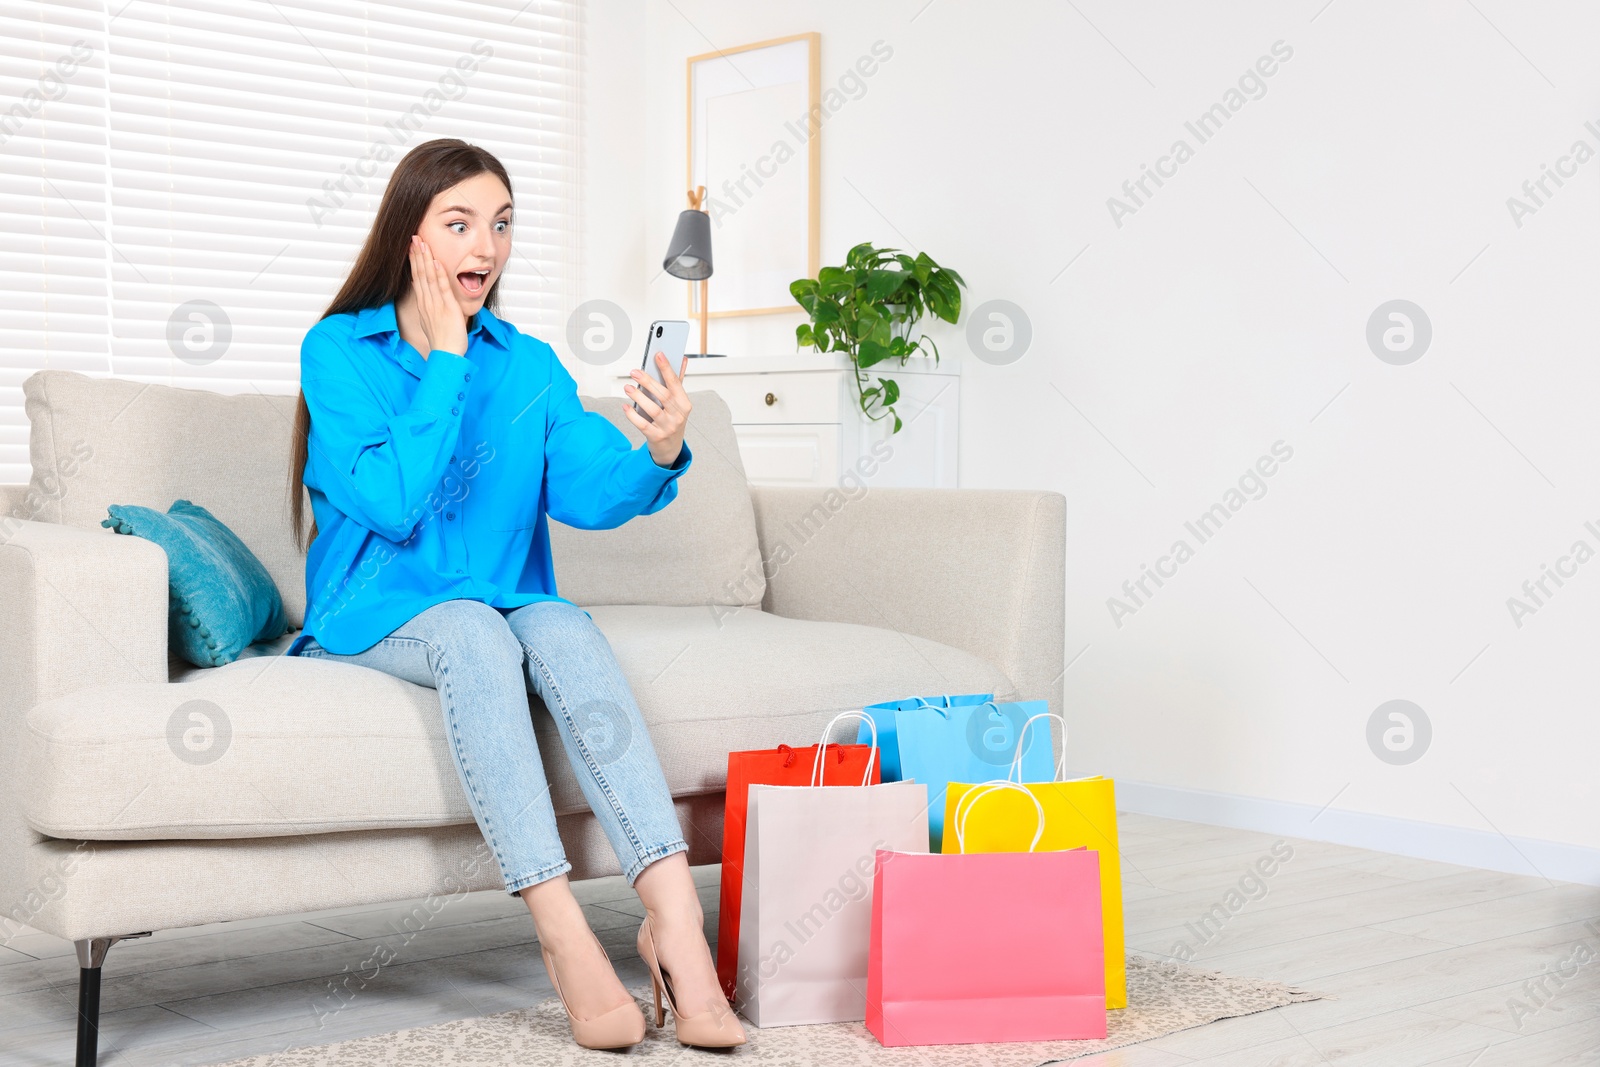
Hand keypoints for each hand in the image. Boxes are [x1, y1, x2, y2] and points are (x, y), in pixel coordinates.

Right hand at [408, 235, 467, 355]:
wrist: (447, 355)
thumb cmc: (443, 339)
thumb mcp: (432, 320)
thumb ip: (429, 305)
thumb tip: (425, 294)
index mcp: (424, 304)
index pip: (417, 278)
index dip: (414, 261)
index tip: (412, 247)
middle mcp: (427, 302)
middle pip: (419, 274)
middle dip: (416, 255)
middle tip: (414, 237)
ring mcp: (436, 305)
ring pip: (428, 278)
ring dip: (425, 259)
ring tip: (422, 243)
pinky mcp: (448, 309)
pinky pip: (442, 289)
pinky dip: (438, 275)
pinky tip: (436, 262)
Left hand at [623, 353, 690, 467]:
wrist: (670, 447)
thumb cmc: (673, 420)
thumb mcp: (678, 402)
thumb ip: (678, 381)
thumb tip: (682, 359)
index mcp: (684, 404)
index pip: (675, 383)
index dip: (667, 368)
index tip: (658, 355)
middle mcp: (678, 416)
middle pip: (663, 395)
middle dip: (648, 381)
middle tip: (635, 372)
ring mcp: (668, 427)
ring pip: (652, 409)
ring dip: (638, 397)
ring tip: (628, 387)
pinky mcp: (656, 436)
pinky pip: (642, 424)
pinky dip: (632, 415)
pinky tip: (625, 406)